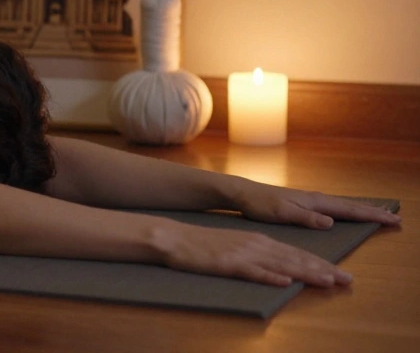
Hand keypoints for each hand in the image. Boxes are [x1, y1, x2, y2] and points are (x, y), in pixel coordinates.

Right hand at [153, 221, 350, 286]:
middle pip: (295, 259)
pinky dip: (270, 277)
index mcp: (259, 241)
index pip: (297, 253)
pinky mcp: (228, 264)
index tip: (341, 273)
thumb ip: (259, 256)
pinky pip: (253, 272)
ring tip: (327, 280)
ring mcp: (243, 254)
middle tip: (347, 279)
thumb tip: (283, 271)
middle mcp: (256, 245)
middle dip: (323, 269)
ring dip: (306, 273)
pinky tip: (284, 282)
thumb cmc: (204, 245)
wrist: (174, 238)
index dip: (321, 263)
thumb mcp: (236, 246)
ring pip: (281, 265)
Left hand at [230, 180, 402, 229]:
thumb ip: (306, 218)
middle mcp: (315, 199)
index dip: (371, 216)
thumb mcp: (282, 213)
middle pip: (350, 206)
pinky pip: (332, 206)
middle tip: (396, 217)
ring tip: (378, 212)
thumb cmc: (260, 204)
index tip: (392, 219)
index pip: (349, 210)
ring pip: (342, 205)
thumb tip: (331, 222)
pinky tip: (345, 212)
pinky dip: (346, 209)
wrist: (242, 193)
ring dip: (361, 209)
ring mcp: (309, 200)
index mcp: (314, 202)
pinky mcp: (303, 203)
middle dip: (373, 212)